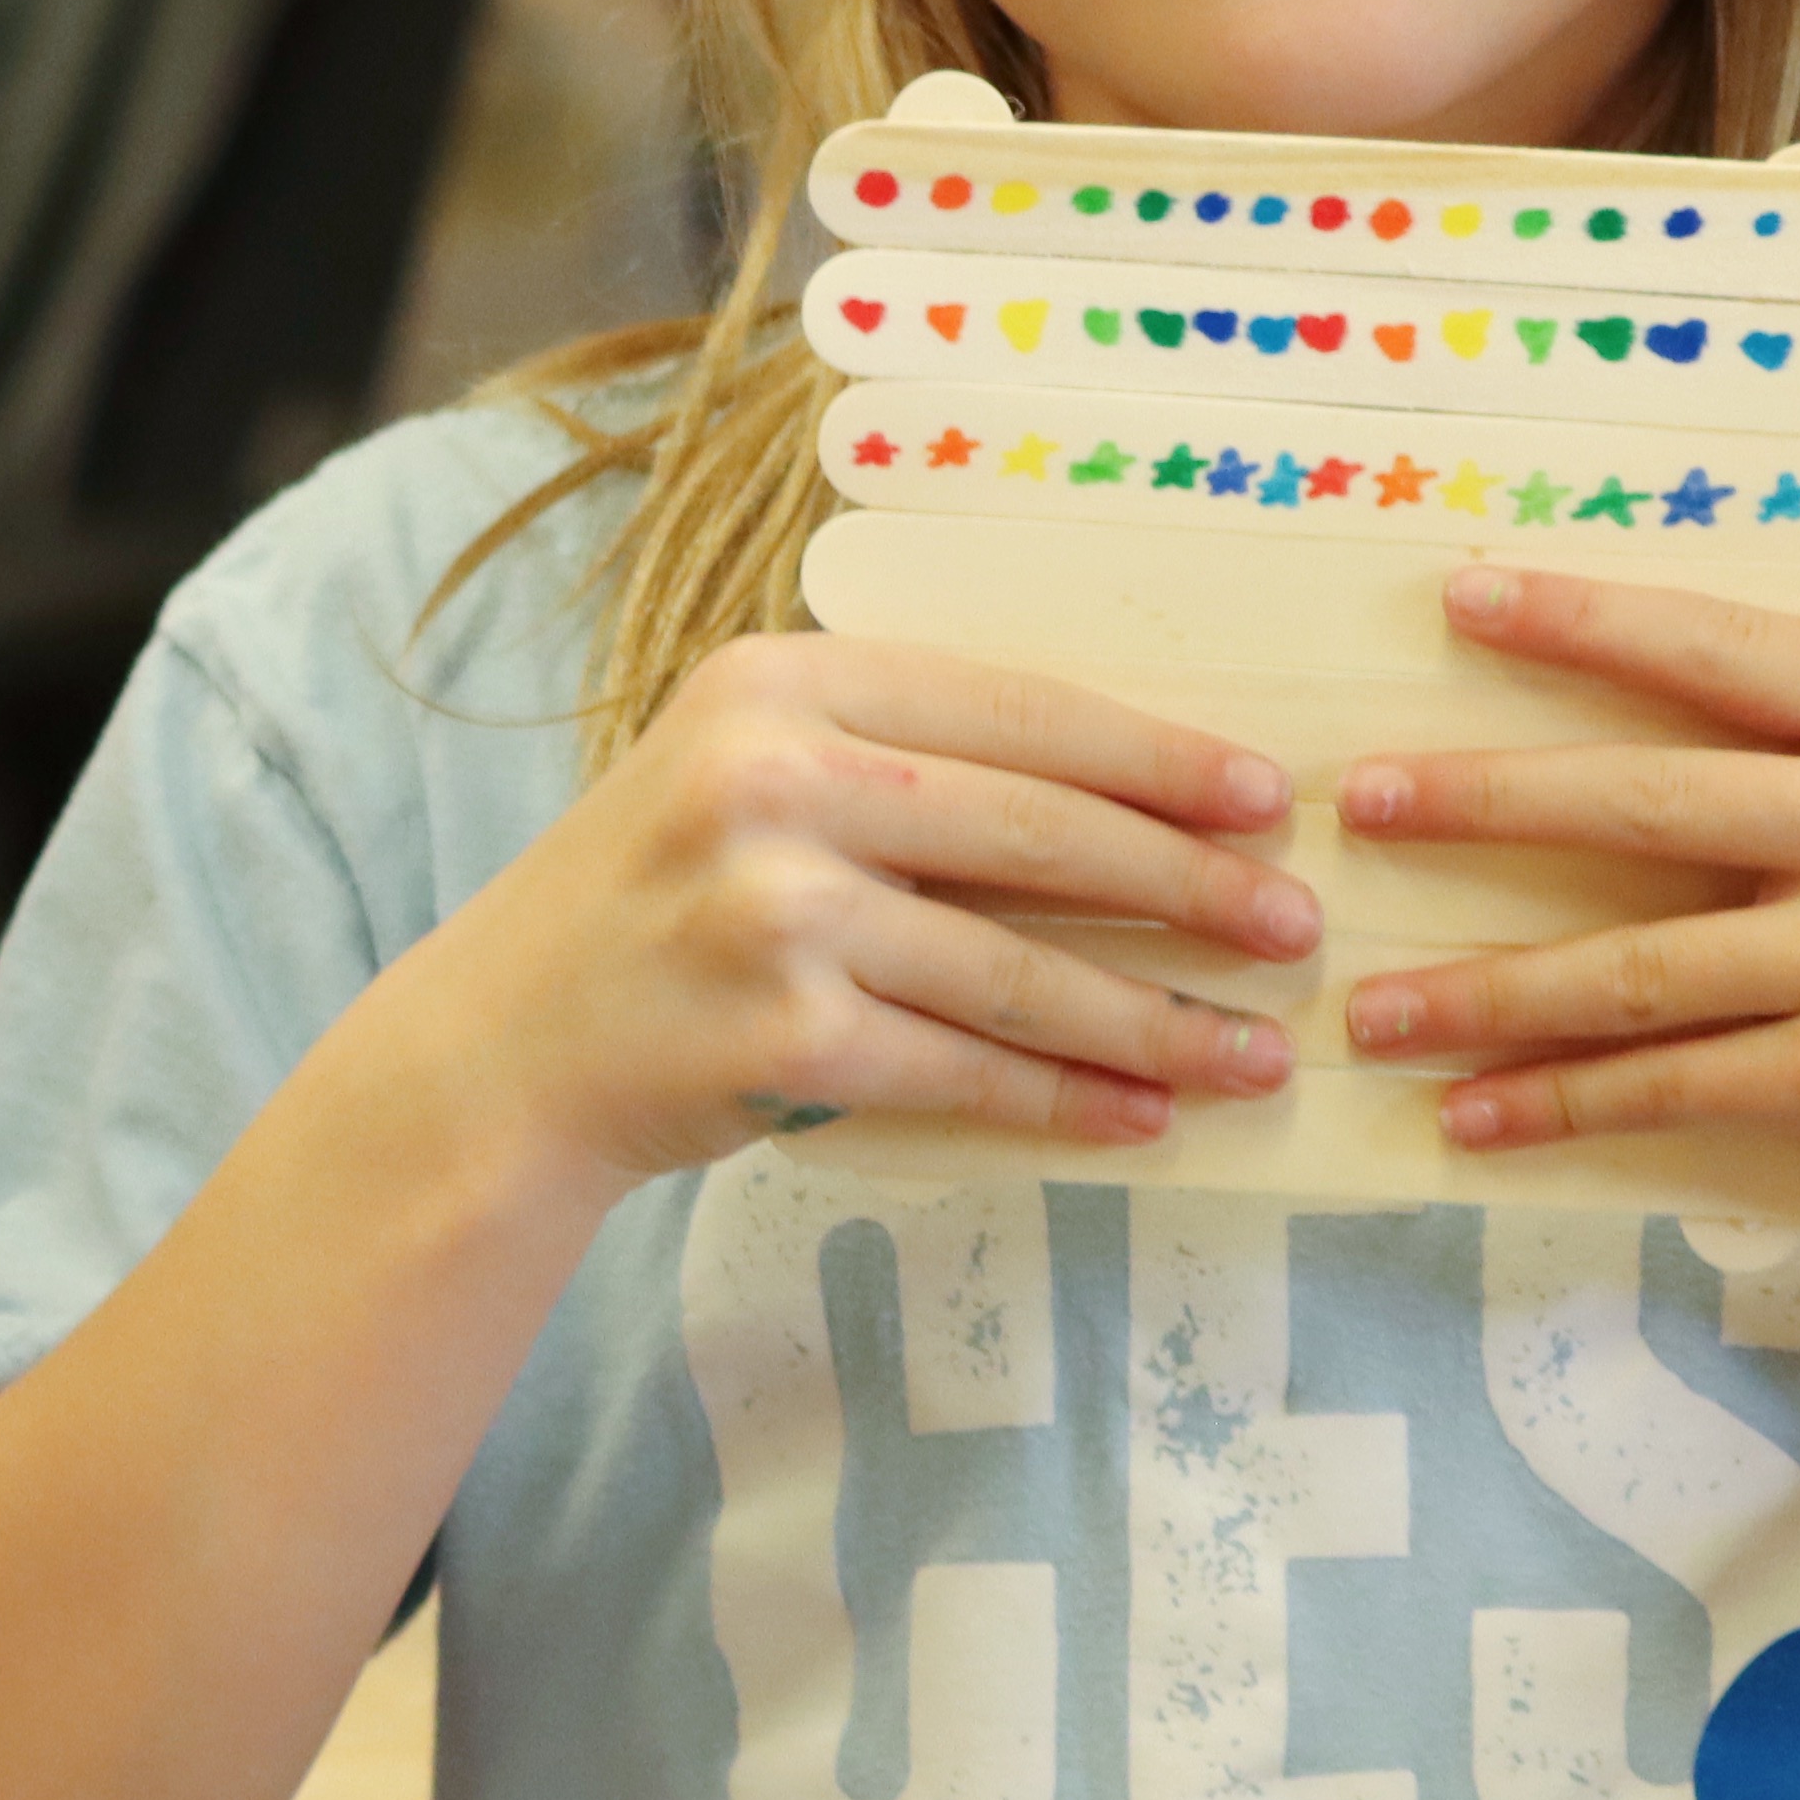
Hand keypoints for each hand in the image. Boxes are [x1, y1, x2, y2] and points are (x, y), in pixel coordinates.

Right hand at [385, 633, 1314, 1196]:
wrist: (504, 1049)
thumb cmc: (660, 901)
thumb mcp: (753, 775)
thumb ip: (901, 759)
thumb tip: (1133, 798)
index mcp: (783, 684)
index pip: (1016, 707)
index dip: (1154, 755)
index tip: (1264, 796)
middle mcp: (774, 779)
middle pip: (1036, 832)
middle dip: (1187, 886)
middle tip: (1295, 925)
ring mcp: (772, 910)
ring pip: (1017, 969)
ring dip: (1155, 1019)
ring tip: (1257, 1053)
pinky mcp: (778, 1038)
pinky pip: (964, 1069)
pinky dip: (1065, 1099)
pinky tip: (1146, 1116)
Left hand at [1326, 563, 1799, 1398]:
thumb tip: (1657, 704)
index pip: (1729, 650)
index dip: (1586, 619)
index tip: (1462, 596)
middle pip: (1646, 798)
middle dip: (1481, 802)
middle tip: (1357, 801)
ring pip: (1630, 966)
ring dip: (1480, 993)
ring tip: (1370, 1009)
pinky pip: (1668, 1080)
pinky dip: (1558, 1102)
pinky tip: (1471, 1112)